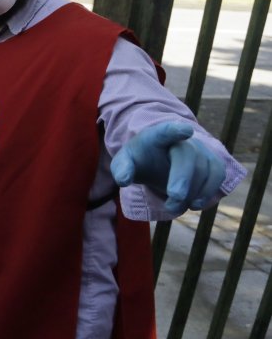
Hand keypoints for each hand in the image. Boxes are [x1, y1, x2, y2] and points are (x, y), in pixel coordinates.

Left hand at [111, 121, 225, 212]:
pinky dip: (207, 193)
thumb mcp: (125, 162)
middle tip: (174, 198)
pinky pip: (217, 176)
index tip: (186, 130)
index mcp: (157, 136)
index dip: (176, 130)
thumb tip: (123, 180)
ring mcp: (201, 150)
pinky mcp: (212, 162)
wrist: (158, 160)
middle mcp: (183, 140)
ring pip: (205, 169)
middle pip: (188, 156)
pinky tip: (194, 205)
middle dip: (183, 178)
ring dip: (193, 192)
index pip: (166, 131)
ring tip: (174, 207)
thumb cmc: (141, 160)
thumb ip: (121, 169)